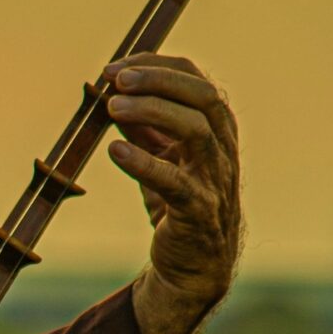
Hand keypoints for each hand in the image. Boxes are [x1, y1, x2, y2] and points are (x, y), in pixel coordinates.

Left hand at [102, 52, 242, 313]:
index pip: (196, 79)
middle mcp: (222, 147)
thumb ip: (142, 128)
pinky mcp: (198, 211)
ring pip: (196, 130)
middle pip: (203, 97)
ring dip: (152, 111)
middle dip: (159, 80)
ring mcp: (214, 179)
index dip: (157, 66)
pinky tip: (114, 152)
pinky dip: (144, 163)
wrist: (194, 266)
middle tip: (115, 79)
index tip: (116, 67)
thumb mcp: (159, 157)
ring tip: (112, 108)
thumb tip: (110, 94)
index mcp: (215, 128)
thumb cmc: (176, 205)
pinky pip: (175, 182)